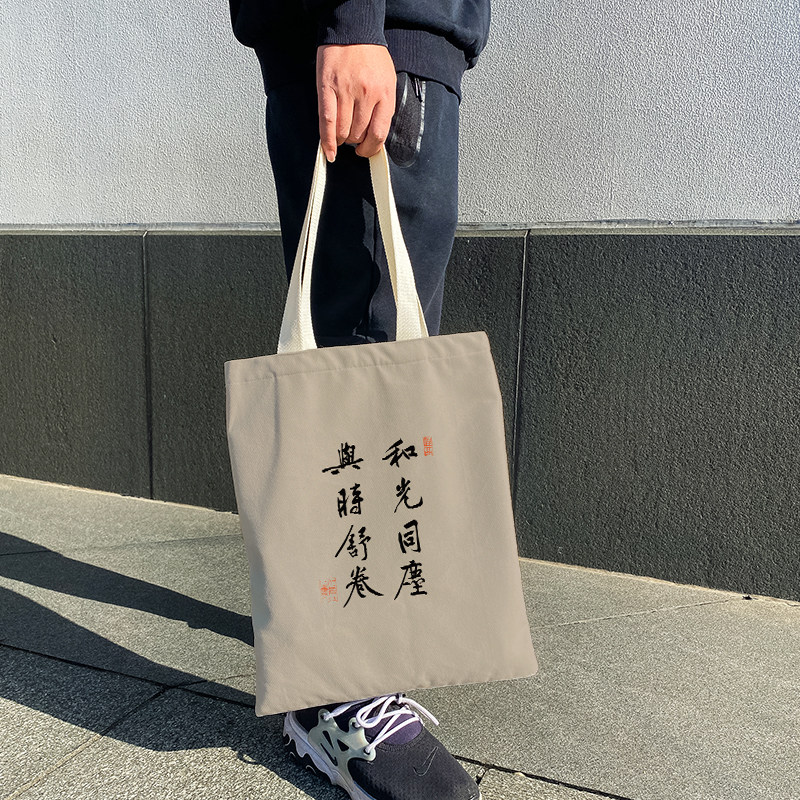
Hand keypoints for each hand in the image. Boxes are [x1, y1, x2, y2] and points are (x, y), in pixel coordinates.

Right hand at [316, 44, 396, 160]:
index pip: (379, 134)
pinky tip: (329, 152)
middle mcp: (366, 94)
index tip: (366, 151)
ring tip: (341, 135)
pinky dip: (327, 141)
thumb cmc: (371, 56)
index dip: (371, 149)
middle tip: (352, 138)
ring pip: (342, 131)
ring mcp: (346, 91)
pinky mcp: (327, 88)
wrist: (352, 29)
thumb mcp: (387, 80)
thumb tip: (376, 136)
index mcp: (385, 94)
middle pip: (358, 134)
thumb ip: (384, 107)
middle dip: (355, 141)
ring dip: (341, 139)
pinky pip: (326, 121)